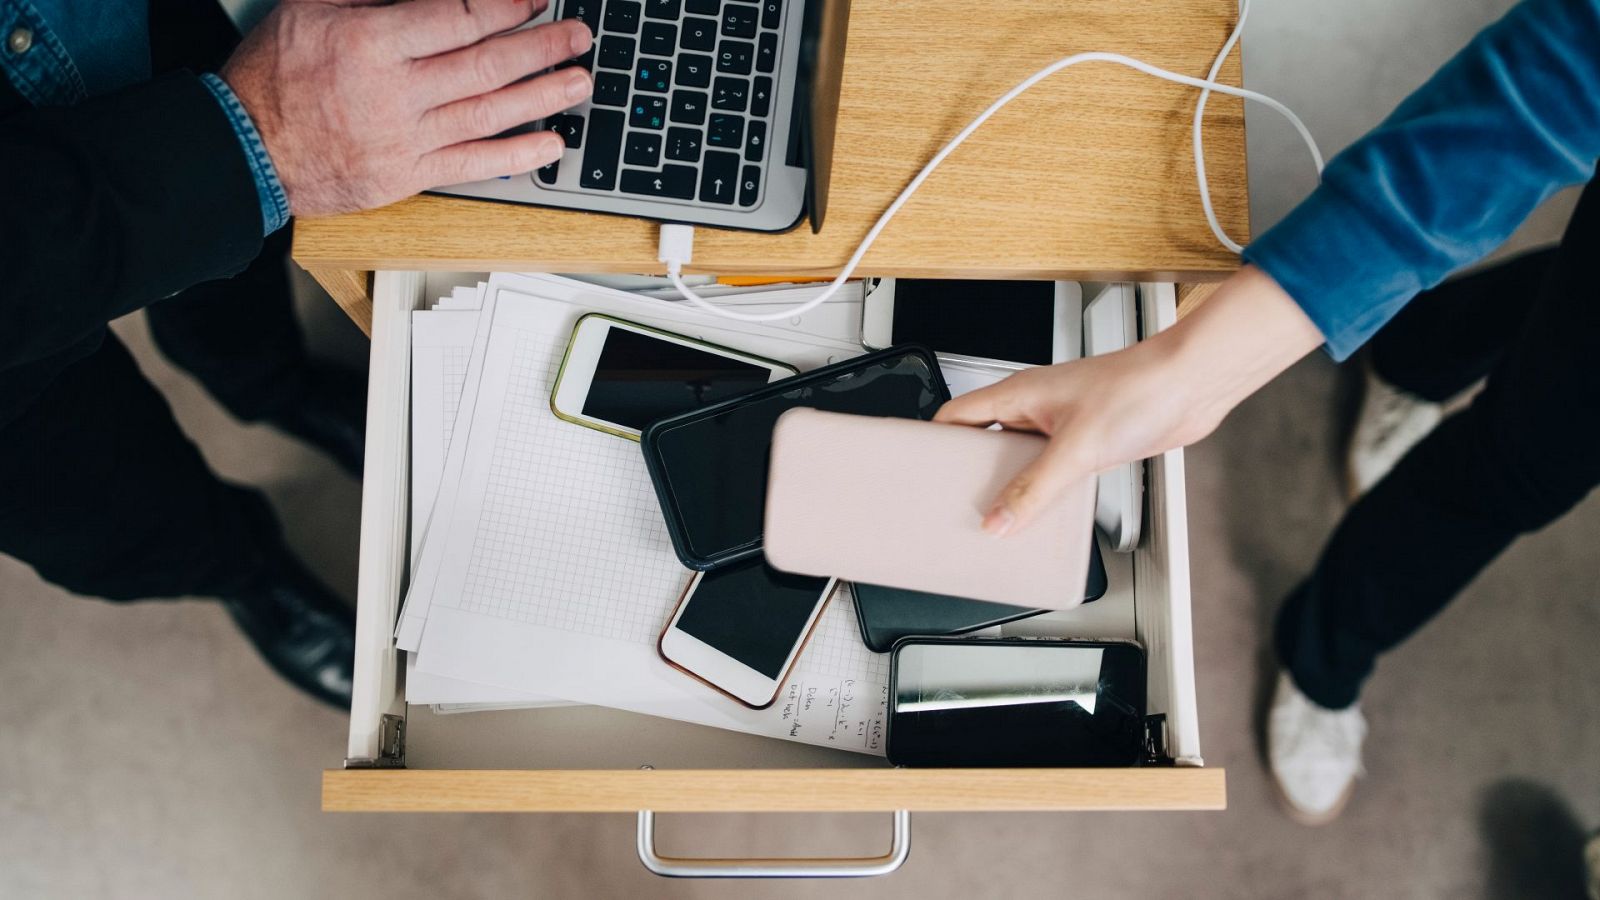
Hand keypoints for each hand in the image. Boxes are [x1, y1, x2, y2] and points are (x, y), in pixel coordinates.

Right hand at [222, 0, 591, 216]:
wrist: (246, 149)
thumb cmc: (275, 75)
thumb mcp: (312, 8)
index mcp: (372, 41)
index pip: (459, 17)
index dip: (507, 6)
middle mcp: (395, 91)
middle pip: (487, 64)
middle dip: (541, 47)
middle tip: (577, 37)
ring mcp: (406, 138)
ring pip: (490, 113)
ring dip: (543, 97)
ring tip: (579, 82)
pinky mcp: (408, 175)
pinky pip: (474, 164)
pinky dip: (517, 155)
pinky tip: (550, 144)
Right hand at [934, 266, 1323, 535]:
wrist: (1193, 384)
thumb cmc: (1139, 388)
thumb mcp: (1076, 447)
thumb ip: (1034, 488)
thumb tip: (999, 520)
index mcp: (1019, 394)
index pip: (956, 417)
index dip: (933, 442)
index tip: (918, 470)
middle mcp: (1036, 406)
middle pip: (985, 442)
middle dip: (971, 473)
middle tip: (958, 505)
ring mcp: (1063, 423)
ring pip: (1021, 459)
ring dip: (1011, 486)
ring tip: (1000, 517)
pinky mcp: (1090, 440)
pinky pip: (1053, 471)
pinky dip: (1044, 491)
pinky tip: (1047, 512)